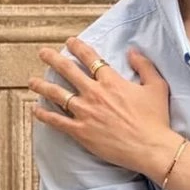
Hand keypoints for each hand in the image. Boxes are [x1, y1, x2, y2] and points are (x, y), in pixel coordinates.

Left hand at [29, 36, 178, 177]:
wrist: (150, 148)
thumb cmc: (156, 119)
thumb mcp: (157, 86)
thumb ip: (144, 66)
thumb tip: (132, 51)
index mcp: (112, 82)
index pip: (91, 59)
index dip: (78, 48)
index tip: (69, 42)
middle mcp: (95, 94)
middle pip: (68, 71)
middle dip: (53, 59)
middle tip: (43, 53)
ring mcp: (85, 113)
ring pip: (57, 94)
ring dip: (42, 85)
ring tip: (32, 81)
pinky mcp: (81, 131)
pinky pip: (57, 121)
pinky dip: (44, 115)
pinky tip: (36, 110)